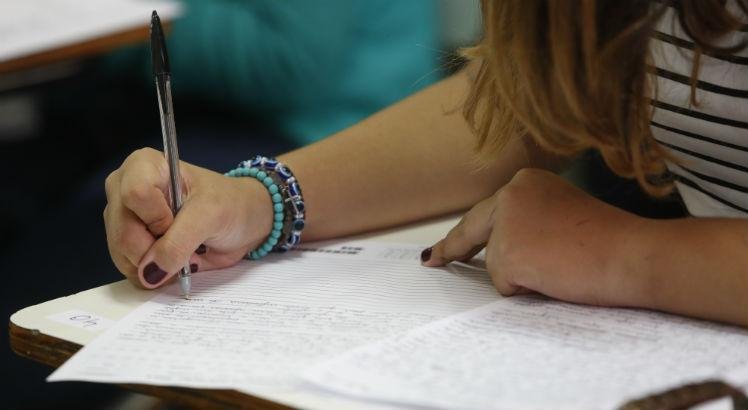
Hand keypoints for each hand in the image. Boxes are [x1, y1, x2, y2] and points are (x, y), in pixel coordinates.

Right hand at [104, 148, 272, 288]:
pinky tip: (171, 264)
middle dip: (154, 249)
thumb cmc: (230, 205)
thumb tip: (150, 272)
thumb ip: (179, 242)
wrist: (242, 221)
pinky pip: (126, 266)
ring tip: (181, 255)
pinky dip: (151, 274)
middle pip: (123, 230)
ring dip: (153, 265)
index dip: (157, 218)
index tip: (179, 221)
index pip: (134, 195)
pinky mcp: (127, 242)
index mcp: (144, 165)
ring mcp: (123, 216)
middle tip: (185, 247)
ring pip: (121, 252)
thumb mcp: (211, 216)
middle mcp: (124, 188)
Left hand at [422, 168, 649, 306]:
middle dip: (454, 249)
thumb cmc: (611, 241)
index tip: (439, 248)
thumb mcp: (562, 217)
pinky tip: (556, 276)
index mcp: (526, 183)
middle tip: (432, 260)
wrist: (634, 253)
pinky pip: (507, 285)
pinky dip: (529, 289)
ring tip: (563, 267)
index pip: (486, 212)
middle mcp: (510, 194)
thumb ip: (530, 224)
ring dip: (524, 276)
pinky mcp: (507, 253)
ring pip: (497, 265)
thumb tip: (501, 252)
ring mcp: (506, 223)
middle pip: (477, 233)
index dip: (464, 234)